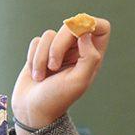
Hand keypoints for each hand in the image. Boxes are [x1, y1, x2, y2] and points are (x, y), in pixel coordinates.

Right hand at [11, 17, 109, 131]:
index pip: (102, 27)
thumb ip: (89, 57)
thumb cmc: (57, 98)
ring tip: (42, 77)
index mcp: (93, 57)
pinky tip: (35, 74)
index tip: (78, 33)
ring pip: (50, 34)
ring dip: (42, 57)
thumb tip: (85, 33)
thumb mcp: (79, 81)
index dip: (90, 23)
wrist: (32, 110)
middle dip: (58, 46)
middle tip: (54, 67)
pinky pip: (37, 41)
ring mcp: (59, 50)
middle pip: (71, 26)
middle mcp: (78, 50)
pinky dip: (33, 57)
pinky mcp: (41, 51)